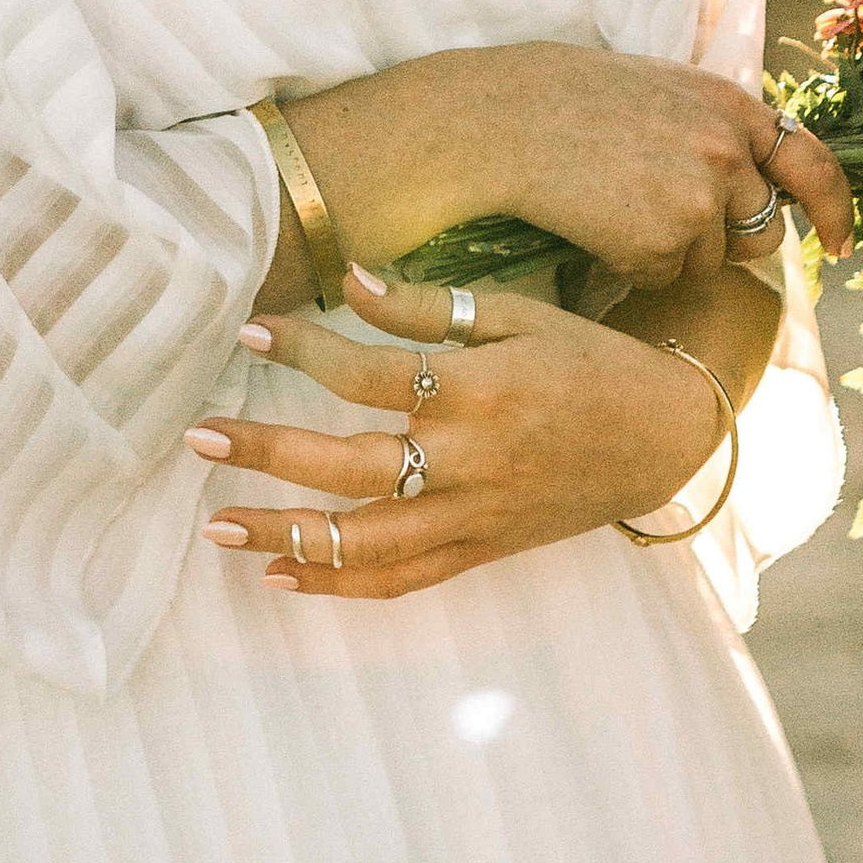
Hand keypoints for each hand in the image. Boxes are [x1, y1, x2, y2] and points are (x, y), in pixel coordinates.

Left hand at [186, 268, 731, 601]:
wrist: (663, 434)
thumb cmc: (584, 361)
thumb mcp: (516, 315)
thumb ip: (425, 308)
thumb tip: (346, 277)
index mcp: (482, 391)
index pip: (372, 373)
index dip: (304, 351)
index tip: (249, 333)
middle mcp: (472, 461)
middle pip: (353, 466)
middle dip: (269, 454)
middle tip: (199, 437)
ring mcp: (475, 516)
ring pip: (367, 542)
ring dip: (288, 537)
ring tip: (219, 527)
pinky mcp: (480, 552)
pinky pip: (400, 581)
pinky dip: (338, 585)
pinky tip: (279, 580)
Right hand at [492, 45, 852, 286]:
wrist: (501, 120)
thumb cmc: (565, 100)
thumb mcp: (660, 91)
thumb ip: (712, 129)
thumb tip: (748, 183)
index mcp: (730, 104)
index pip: (812, 165)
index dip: (833, 210)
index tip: (841, 245)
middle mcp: (728, 150)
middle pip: (763, 232)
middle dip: (726, 241)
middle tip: (662, 219)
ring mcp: (700, 197)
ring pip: (708, 262)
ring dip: (669, 252)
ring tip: (611, 205)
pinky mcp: (664, 241)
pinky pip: (662, 277)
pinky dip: (630, 265)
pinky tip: (593, 224)